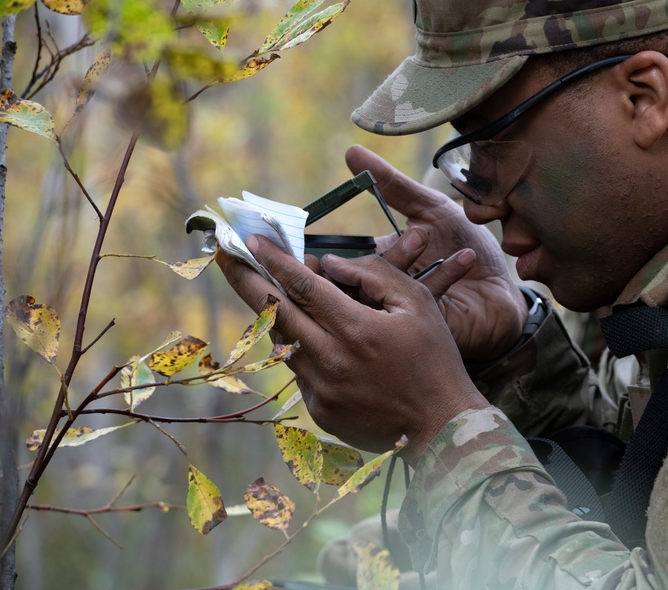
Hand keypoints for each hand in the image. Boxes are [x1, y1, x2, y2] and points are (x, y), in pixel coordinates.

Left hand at [217, 235, 488, 462]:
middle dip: (246, 281)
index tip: (252, 240)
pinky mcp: (319, 410)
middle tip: (227, 257)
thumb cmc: (436, 360)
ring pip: (285, 342)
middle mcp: (329, 361)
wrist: (441, 427)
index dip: (275, 259)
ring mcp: (320, 390)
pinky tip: (319, 340)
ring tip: (274, 293)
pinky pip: (301, 370)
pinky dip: (304, 349)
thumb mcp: (418, 304)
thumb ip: (374, 275)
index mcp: (355, 330)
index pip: (303, 286)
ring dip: (278, 315)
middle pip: (275, 313)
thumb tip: (330, 264)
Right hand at [346, 145, 527, 361]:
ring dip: (406, 263)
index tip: (319, 250)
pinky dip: (446, 276)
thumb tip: (352, 152)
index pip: (341, 264)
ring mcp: (405, 312)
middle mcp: (386, 291)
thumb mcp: (430, 208)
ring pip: (386, 296)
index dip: (327, 260)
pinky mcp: (429, 323)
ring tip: (423, 239)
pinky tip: (465, 257)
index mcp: (378, 262)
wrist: (503, 286)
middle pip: (355, 284)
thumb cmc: (466, 244)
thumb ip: (392, 186)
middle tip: (389, 244)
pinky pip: (426, 302)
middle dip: (365, 263)